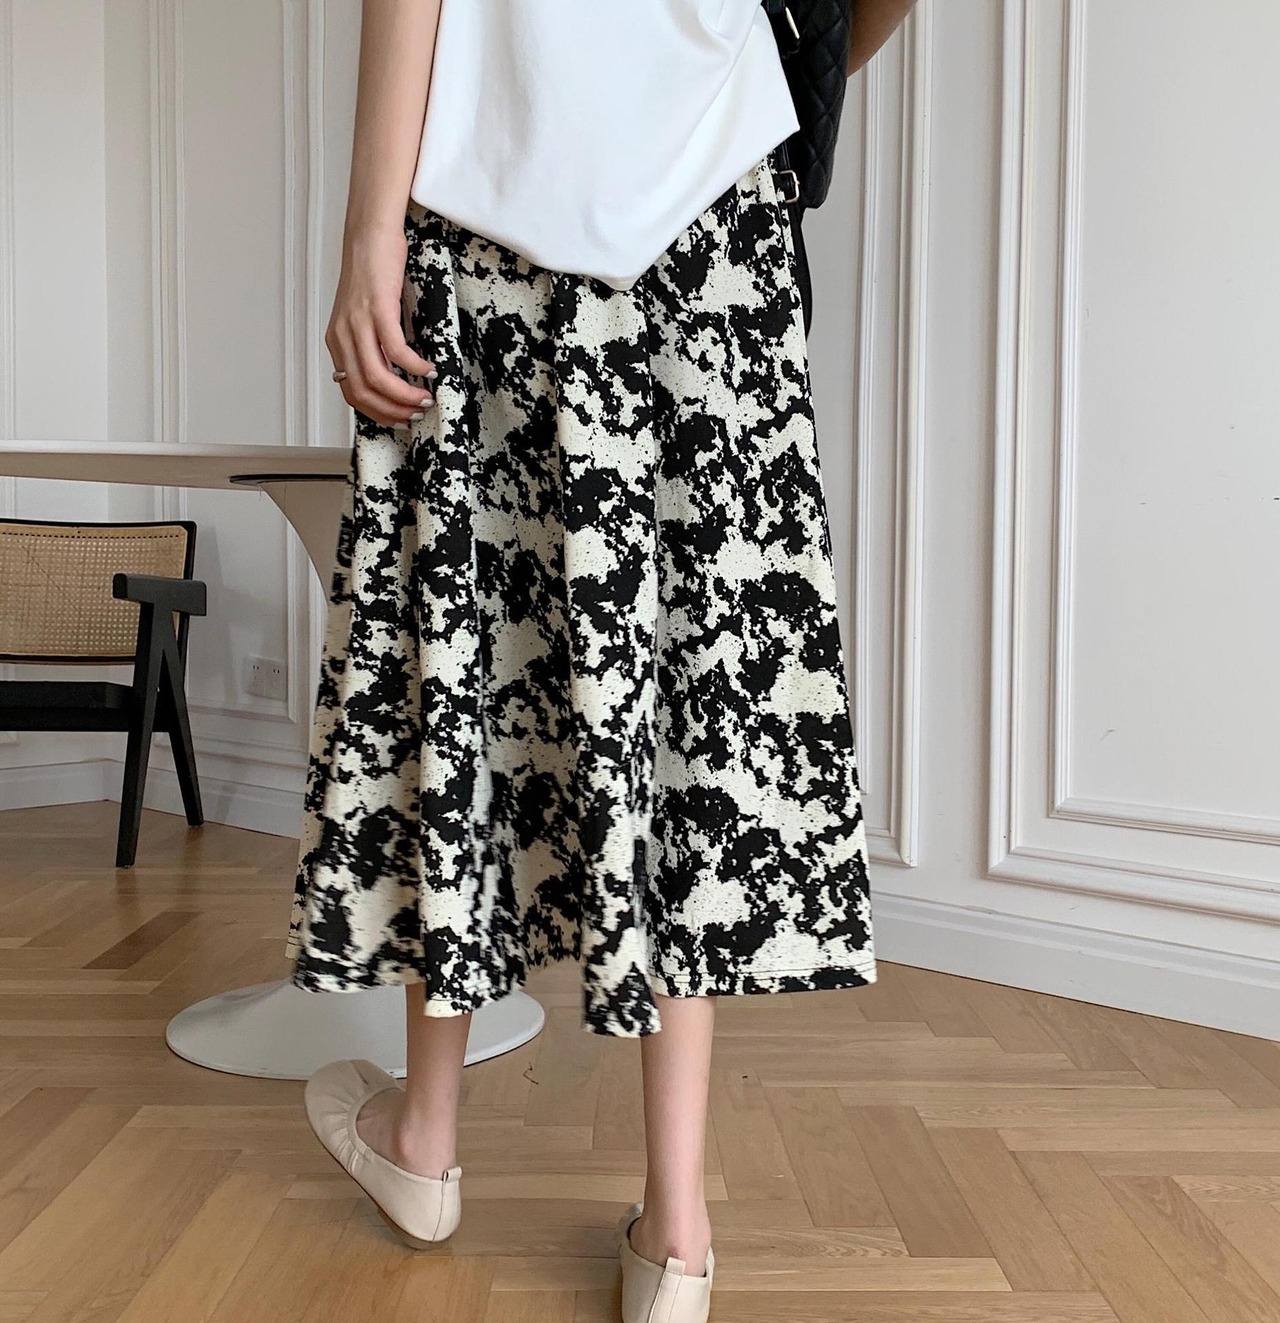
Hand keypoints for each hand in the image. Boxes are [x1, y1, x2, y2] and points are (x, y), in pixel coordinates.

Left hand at [326, 225, 435, 426]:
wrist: (370, 234)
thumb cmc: (371, 272)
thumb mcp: (362, 315)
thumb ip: (368, 344)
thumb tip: (391, 374)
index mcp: (336, 341)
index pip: (350, 392)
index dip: (376, 412)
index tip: (399, 418)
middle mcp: (342, 335)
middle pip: (363, 391)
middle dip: (392, 410)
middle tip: (416, 413)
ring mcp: (358, 323)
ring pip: (378, 377)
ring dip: (405, 395)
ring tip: (425, 398)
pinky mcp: (377, 308)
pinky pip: (395, 350)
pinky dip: (414, 366)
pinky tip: (430, 369)